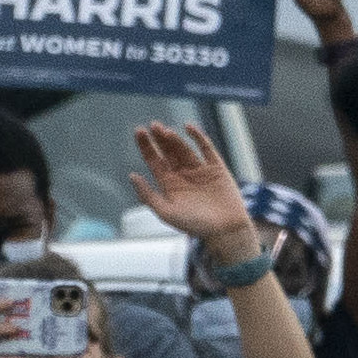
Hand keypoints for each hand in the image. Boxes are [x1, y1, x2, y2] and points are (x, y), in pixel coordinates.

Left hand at [125, 122, 262, 255]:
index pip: (154, 160)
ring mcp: (199, 169)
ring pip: (184, 148)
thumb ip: (148, 195)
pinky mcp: (216, 167)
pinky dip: (198, 137)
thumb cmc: (195, 225)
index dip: (146, 146)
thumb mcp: (166, 212)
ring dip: (175, 138)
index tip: (139, 131)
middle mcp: (182, 174)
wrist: (225, 231)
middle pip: (167, 151)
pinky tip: (188, 128)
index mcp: (168, 184)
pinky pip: (206, 148)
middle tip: (153, 126)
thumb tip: (132, 175)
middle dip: (159, 138)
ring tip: (166, 131)